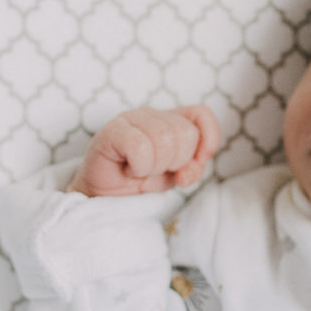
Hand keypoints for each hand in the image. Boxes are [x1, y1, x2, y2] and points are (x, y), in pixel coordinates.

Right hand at [67, 106, 221, 195]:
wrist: (104, 196)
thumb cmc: (139, 180)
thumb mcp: (175, 177)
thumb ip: (192, 169)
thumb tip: (187, 172)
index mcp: (171, 119)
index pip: (202, 115)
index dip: (206, 142)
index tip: (189, 167)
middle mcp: (152, 114)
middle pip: (186, 133)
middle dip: (176, 162)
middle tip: (155, 170)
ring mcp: (131, 119)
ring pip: (165, 140)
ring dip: (155, 167)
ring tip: (140, 170)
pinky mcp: (112, 131)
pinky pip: (140, 147)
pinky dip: (139, 166)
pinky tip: (129, 170)